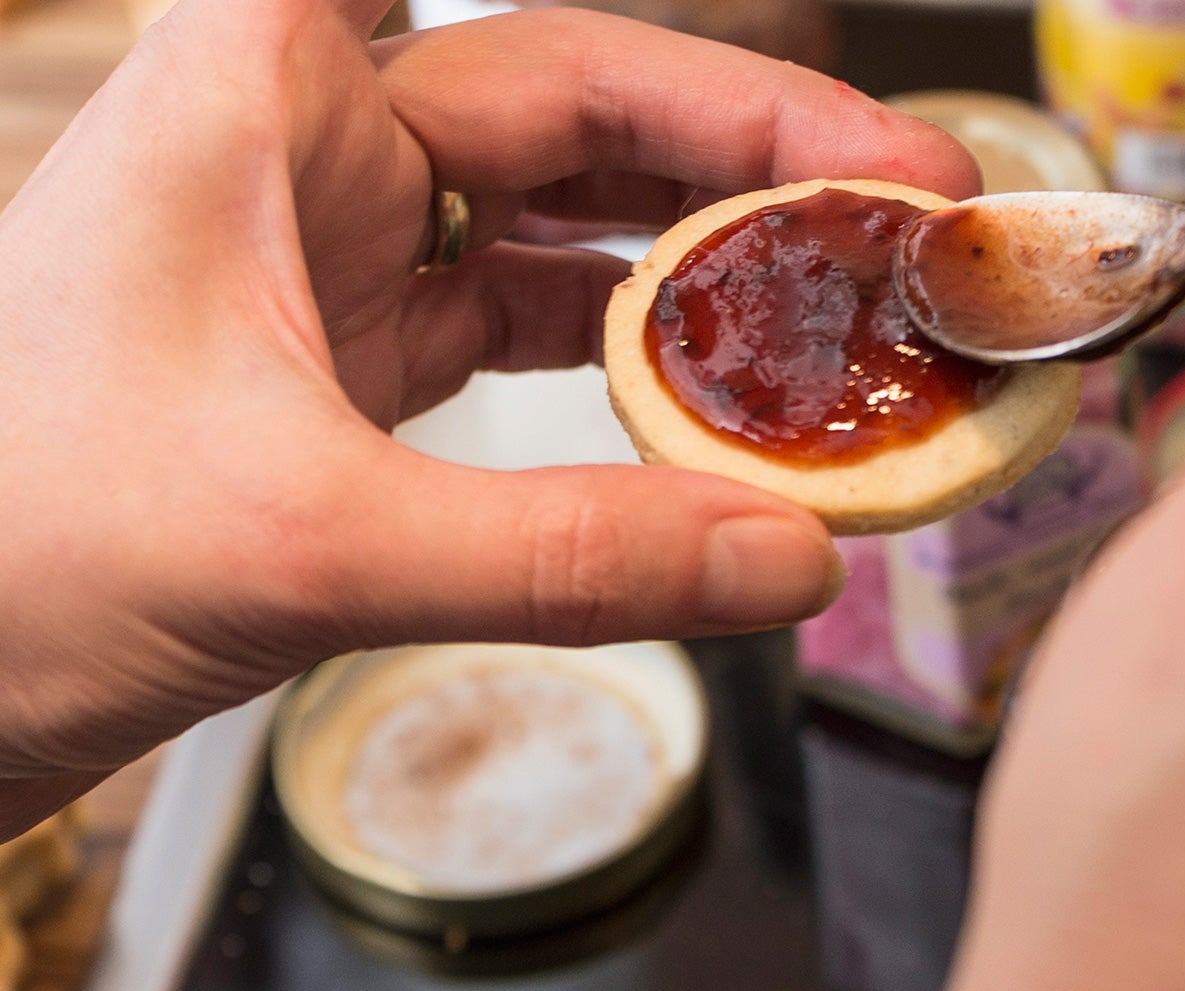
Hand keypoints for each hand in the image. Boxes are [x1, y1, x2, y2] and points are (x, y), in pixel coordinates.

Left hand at [0, 0, 977, 829]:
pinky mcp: (349, 364)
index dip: (683, 29)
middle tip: (909, 207)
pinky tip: (723, 392)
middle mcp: (305, 151)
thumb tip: (789, 558)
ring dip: (703, 255)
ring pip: (564, 212)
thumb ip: (564, 555)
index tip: (839, 91)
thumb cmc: (2, 557)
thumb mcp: (306, 546)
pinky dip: (634, 358)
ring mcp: (333, 258)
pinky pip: (531, 327)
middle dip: (750, 149)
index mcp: (265, 102)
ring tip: (845, 293)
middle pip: (577, 96)